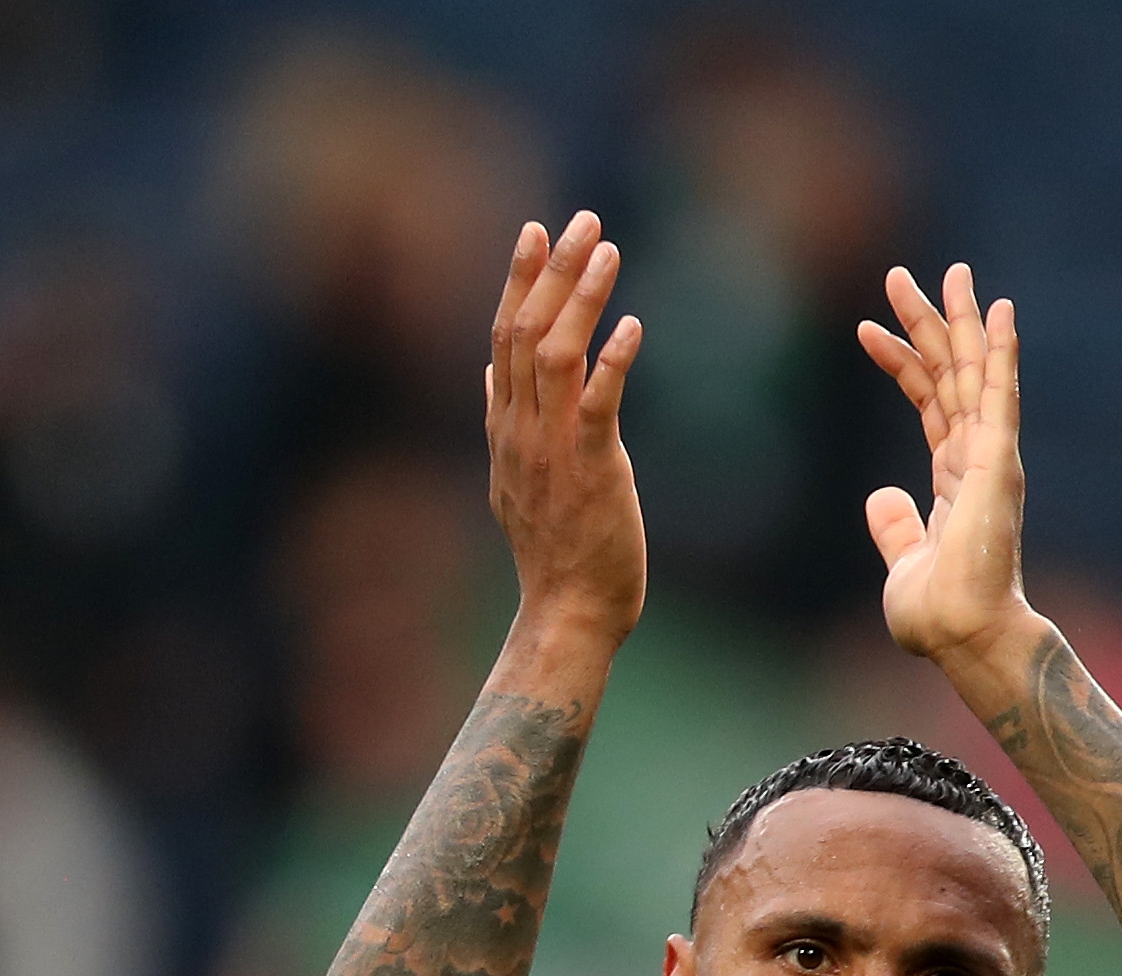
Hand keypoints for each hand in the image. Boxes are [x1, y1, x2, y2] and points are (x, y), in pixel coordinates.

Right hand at [485, 212, 645, 640]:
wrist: (567, 611)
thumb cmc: (555, 551)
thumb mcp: (514, 479)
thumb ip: (504, 423)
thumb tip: (490, 377)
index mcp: (504, 428)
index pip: (501, 337)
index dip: (517, 280)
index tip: (533, 230)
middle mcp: (519, 429)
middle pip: (525, 331)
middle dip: (551, 270)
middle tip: (580, 218)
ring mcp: (551, 449)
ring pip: (555, 355)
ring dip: (580, 297)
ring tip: (607, 250)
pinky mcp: (591, 470)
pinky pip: (597, 404)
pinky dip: (612, 360)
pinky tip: (631, 325)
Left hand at [859, 263, 1049, 693]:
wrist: (961, 635)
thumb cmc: (938, 614)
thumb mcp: (902, 562)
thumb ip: (895, 526)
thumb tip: (880, 496)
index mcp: (953, 479)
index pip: (927, 404)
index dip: (900, 363)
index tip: (865, 330)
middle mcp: (976, 459)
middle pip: (950, 375)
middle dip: (928, 323)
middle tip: (901, 275)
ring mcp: (991, 457)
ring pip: (974, 373)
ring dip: (963, 321)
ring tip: (953, 272)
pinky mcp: (999, 462)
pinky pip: (1000, 396)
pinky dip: (1001, 352)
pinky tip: (1000, 312)